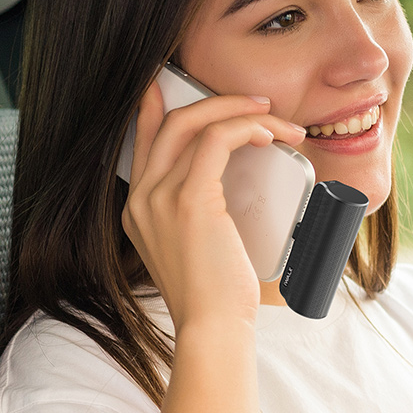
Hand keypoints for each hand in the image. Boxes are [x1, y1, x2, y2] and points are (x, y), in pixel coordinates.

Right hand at [120, 80, 306, 331]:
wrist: (211, 328)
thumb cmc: (215, 297)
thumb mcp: (194, 249)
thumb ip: (198, 215)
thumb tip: (231, 187)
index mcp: (138, 209)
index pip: (143, 141)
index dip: (153, 107)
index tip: (167, 84)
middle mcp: (141, 198)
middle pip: (170, 122)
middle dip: (215, 101)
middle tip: (254, 101)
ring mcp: (160, 196)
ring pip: (196, 123)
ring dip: (241, 112)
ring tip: (274, 118)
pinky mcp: (189, 199)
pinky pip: (217, 139)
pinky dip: (245, 127)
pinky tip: (268, 134)